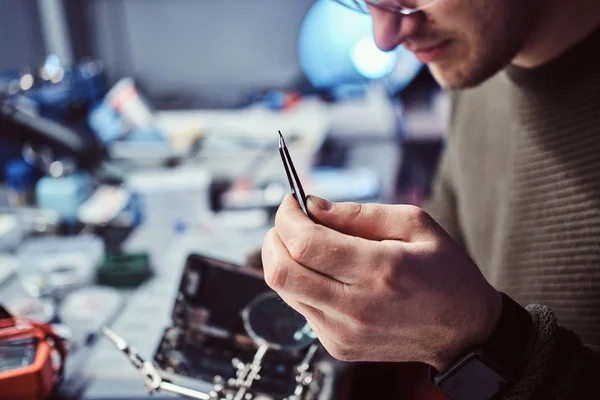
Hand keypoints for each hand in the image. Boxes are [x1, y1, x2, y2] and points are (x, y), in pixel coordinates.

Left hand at [261, 195, 502, 370]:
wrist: (463, 333)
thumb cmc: (445, 273)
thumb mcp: (415, 224)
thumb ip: (360, 214)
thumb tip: (312, 207)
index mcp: (379, 270)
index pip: (305, 243)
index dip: (287, 216)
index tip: (292, 202)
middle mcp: (355, 307)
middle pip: (281, 272)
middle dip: (274, 238)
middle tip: (290, 222)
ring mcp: (343, 332)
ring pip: (284, 290)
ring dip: (285, 259)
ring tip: (309, 244)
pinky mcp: (338, 346)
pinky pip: (300, 307)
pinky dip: (301, 282)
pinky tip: (324, 272)